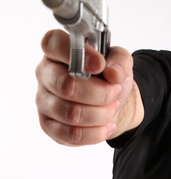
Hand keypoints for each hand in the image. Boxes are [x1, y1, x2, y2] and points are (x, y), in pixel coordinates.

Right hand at [35, 29, 135, 145]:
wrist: (110, 102)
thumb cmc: (107, 77)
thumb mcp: (120, 61)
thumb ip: (119, 60)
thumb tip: (112, 73)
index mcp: (57, 50)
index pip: (54, 43)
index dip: (79, 54)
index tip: (100, 65)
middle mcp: (45, 74)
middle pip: (66, 86)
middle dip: (100, 93)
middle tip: (115, 92)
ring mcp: (43, 101)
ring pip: (71, 114)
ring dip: (101, 114)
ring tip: (112, 108)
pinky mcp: (49, 125)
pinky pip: (72, 135)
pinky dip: (96, 133)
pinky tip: (107, 125)